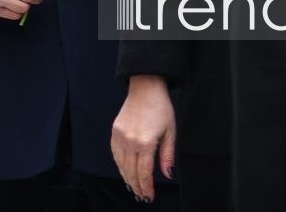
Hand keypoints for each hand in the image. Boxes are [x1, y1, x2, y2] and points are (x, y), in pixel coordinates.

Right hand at [111, 75, 176, 201]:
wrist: (145, 88)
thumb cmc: (161, 109)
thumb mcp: (170, 132)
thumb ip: (167, 155)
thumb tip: (167, 174)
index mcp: (145, 143)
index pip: (144, 172)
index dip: (147, 187)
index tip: (150, 196)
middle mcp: (130, 141)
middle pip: (131, 171)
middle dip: (137, 186)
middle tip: (141, 196)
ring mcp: (120, 136)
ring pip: (121, 164)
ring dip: (127, 178)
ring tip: (133, 187)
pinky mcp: (115, 131)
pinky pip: (115, 153)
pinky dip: (119, 165)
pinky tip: (124, 171)